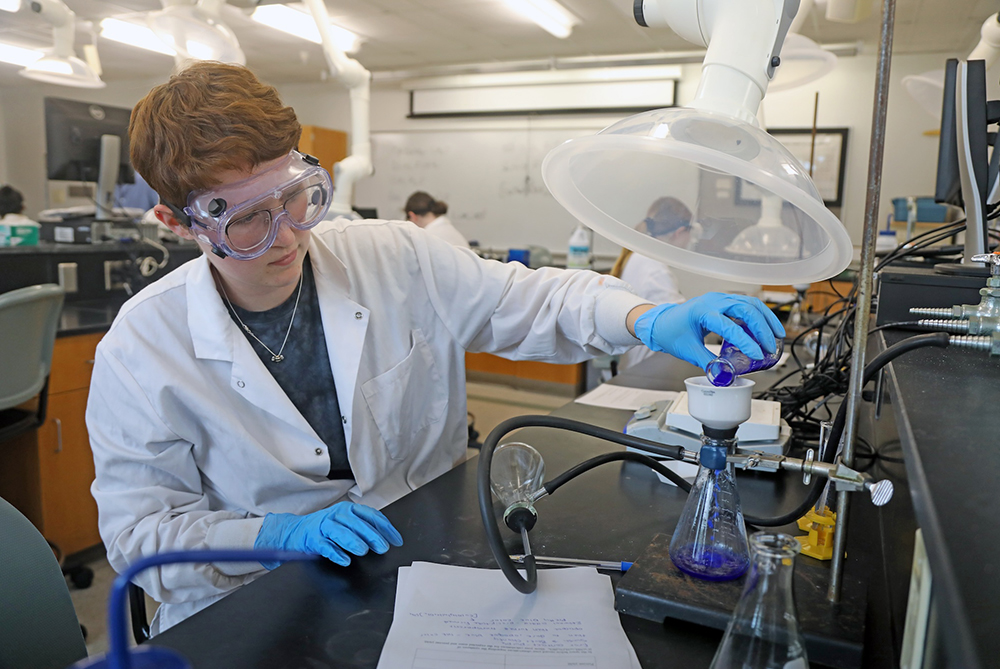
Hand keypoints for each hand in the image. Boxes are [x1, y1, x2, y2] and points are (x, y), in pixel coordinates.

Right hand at [254, 502, 403, 568]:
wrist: (295, 531)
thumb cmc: (325, 528)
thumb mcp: (345, 523)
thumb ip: (363, 528)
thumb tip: (385, 539)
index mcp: (349, 510)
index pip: (371, 516)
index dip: (386, 528)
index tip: (396, 540)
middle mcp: (337, 515)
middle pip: (357, 523)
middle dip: (371, 535)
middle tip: (383, 547)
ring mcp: (324, 526)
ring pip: (341, 532)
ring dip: (353, 541)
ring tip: (363, 550)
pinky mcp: (313, 539)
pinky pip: (325, 546)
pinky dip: (335, 553)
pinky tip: (344, 560)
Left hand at [633, 293, 784, 370]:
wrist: (660, 321)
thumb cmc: (671, 332)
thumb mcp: (688, 350)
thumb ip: (708, 364)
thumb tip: (724, 377)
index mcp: (702, 312)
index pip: (729, 326)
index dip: (746, 341)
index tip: (757, 354)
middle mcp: (713, 301)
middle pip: (745, 309)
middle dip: (762, 328)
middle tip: (771, 346)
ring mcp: (720, 299)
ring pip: (750, 303)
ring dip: (766, 319)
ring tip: (777, 335)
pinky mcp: (724, 301)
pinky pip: (746, 304)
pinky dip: (759, 315)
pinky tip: (767, 328)